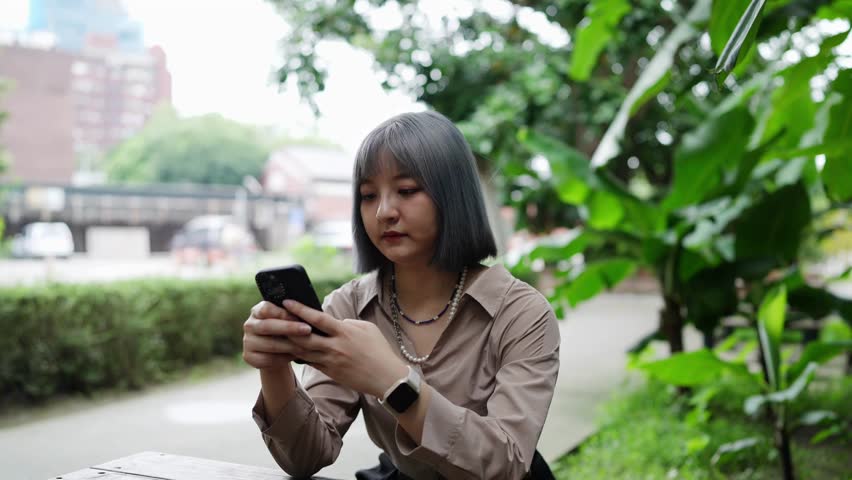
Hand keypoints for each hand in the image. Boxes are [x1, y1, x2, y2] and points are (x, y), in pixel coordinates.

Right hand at [242, 301, 313, 370]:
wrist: (276, 351)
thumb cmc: (285, 329)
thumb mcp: (287, 319)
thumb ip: (291, 315)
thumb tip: (306, 313)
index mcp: (257, 311)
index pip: (266, 309)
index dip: (283, 313)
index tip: (300, 316)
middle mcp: (249, 325)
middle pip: (267, 326)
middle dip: (289, 328)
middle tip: (308, 329)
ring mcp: (247, 342)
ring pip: (270, 344)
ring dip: (290, 345)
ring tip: (307, 345)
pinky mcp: (249, 357)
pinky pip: (268, 359)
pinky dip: (284, 358)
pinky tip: (296, 355)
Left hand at [283, 300, 407, 397]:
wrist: (387, 377)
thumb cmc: (379, 350)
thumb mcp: (367, 329)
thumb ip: (348, 323)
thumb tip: (334, 322)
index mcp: (344, 332)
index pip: (318, 318)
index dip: (301, 310)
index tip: (286, 302)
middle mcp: (335, 347)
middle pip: (304, 336)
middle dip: (286, 327)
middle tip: (271, 318)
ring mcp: (331, 361)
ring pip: (303, 351)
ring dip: (287, 342)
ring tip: (273, 334)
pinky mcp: (330, 372)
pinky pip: (309, 362)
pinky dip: (298, 355)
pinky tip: (287, 350)